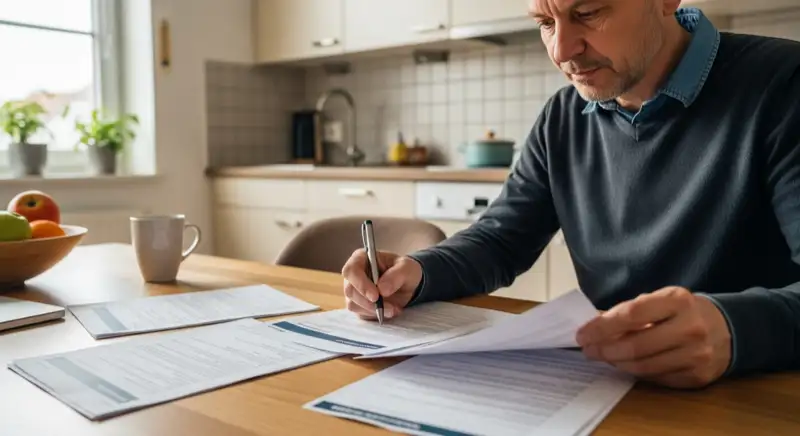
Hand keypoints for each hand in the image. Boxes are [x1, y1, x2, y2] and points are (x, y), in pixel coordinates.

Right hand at [341, 249, 422, 320]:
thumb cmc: (405, 271)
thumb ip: (396, 275)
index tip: (375, 296)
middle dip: (369, 303)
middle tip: (390, 307)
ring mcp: (354, 291)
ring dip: (374, 310)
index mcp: (361, 259)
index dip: (360, 284)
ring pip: (354, 305)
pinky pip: (360, 314)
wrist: (408, 285)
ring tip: (394, 309)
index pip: (351, 270)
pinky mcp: (358, 305)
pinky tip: (390, 311)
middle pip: (350, 291)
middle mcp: (354, 275)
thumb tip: (381, 289)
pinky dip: (375, 315)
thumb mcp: (407, 268)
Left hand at [575, 286, 731, 388]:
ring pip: (644, 367)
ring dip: (617, 363)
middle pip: (635, 345)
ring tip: (605, 357)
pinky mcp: (698, 376)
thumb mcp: (661, 300)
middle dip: (605, 350)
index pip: (631, 314)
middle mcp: (690, 327)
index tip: (582, 334)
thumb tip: (593, 325)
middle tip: (589, 350)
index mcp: (678, 300)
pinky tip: (627, 364)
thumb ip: (629, 310)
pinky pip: (657, 378)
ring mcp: (697, 355)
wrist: (728, 329)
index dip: (602, 327)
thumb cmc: (684, 311)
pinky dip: (636, 372)